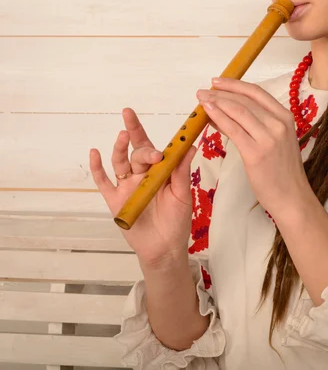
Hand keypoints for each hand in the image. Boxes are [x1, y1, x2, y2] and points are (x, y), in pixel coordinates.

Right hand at [89, 107, 196, 267]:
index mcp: (159, 171)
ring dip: (119, 149)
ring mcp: (127, 186)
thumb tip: (190, 147)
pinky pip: (103, 182)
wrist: (165, 248)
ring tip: (122, 136)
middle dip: (138, 142)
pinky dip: (98, 168)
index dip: (150, 133)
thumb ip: (181, 172)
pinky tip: (95, 153)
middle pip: (137, 152)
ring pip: (120, 162)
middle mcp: (141, 175)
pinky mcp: (115, 200)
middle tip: (141, 139)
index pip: (153, 147)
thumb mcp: (182, 195)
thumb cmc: (177, 221)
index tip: (145, 120)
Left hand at [196, 78, 311, 217]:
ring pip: (238, 111)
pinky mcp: (256, 153)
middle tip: (203, 91)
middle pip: (245, 100)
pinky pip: (233, 129)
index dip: (235, 84)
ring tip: (201, 99)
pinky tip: (207, 113)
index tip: (218, 82)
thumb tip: (224, 111)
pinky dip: (218, 118)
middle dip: (221, 93)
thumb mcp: (274, 141)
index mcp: (285, 117)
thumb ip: (254, 125)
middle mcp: (279, 123)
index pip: (257, 92)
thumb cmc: (282, 171)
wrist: (292, 196)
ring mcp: (268, 138)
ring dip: (216, 102)